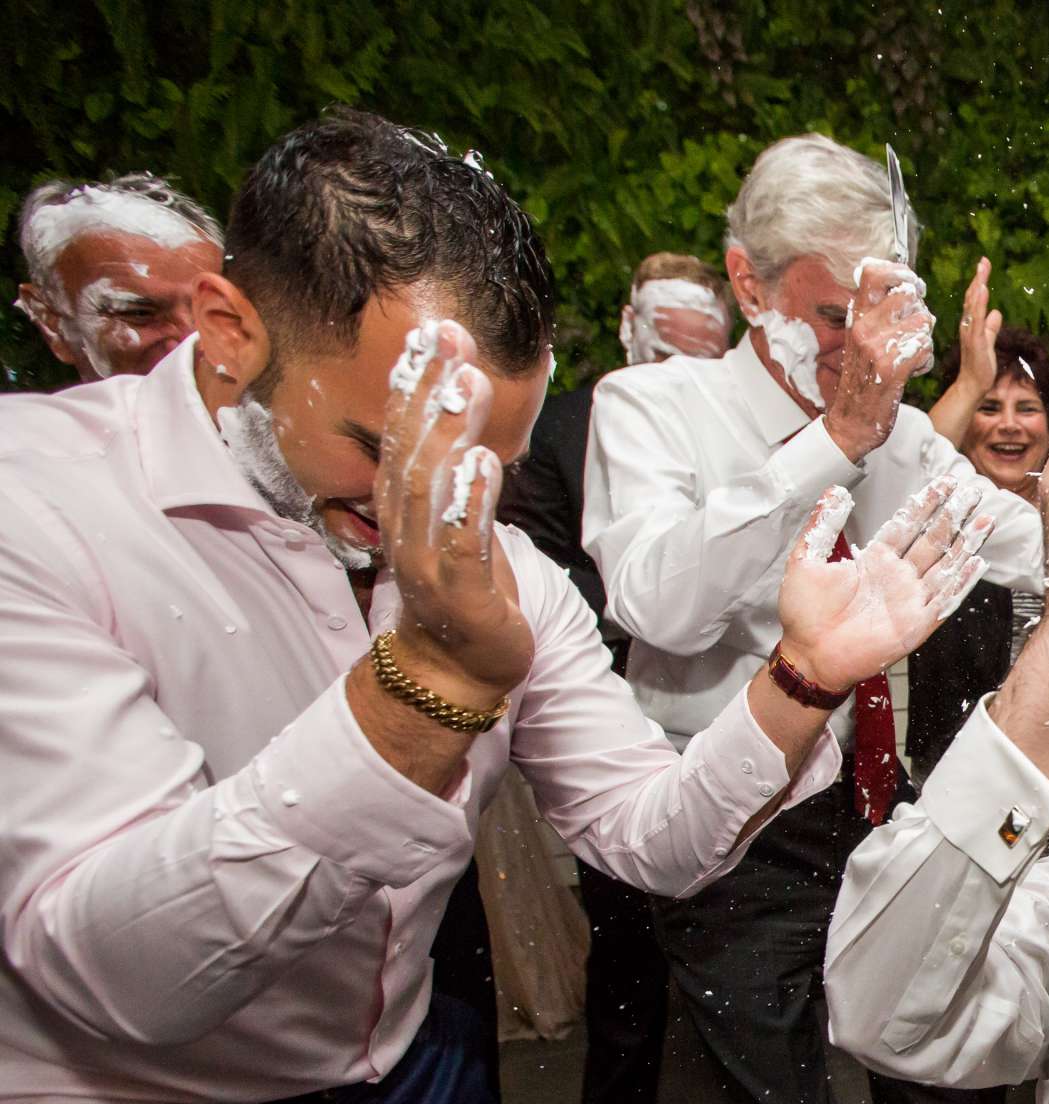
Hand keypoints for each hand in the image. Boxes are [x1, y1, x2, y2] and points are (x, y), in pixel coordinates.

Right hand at [379, 319, 531, 703]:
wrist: (455, 667)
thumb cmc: (461, 586)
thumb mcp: (453, 517)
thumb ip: (450, 466)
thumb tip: (457, 402)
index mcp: (404, 503)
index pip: (403, 431)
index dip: (415, 380)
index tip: (432, 330)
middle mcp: (405, 524)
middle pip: (411, 447)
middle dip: (430, 390)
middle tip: (449, 338)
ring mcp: (427, 558)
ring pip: (432, 486)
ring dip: (450, 432)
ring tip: (468, 384)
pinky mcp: (457, 591)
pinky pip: (461, 539)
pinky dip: (471, 499)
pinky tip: (485, 461)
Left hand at [777, 477, 992, 691]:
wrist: (809, 655)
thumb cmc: (803, 615)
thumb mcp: (806, 559)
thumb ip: (823, 524)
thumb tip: (834, 491)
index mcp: (875, 560)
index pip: (908, 525)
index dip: (927, 504)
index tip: (945, 483)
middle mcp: (897, 577)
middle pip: (933, 541)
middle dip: (954, 516)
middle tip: (973, 492)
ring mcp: (909, 600)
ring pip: (946, 566)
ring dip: (966, 543)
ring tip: (985, 520)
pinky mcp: (916, 624)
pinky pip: (945, 600)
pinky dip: (962, 581)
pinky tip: (977, 561)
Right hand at [822, 260, 934, 462]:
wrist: (852, 422)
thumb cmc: (863, 379)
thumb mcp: (861, 338)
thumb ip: (876, 311)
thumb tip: (899, 282)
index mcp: (856, 317)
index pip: (873, 272)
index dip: (900, 272)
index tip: (913, 285)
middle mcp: (863, 328)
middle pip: (908, 294)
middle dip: (921, 310)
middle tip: (917, 329)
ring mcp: (876, 348)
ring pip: (923, 322)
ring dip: (925, 340)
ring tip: (912, 356)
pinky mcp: (892, 370)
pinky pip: (925, 348)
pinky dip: (926, 360)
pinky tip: (914, 371)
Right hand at [956, 256, 1001, 396]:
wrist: (972, 385)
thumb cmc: (980, 366)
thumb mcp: (988, 342)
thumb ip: (992, 328)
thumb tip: (996, 313)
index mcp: (971, 324)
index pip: (975, 299)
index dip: (979, 282)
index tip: (984, 265)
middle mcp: (968, 325)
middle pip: (972, 297)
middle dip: (978, 278)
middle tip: (983, 261)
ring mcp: (970, 333)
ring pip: (973, 306)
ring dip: (978, 287)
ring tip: (982, 271)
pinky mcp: (975, 341)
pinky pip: (977, 320)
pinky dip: (979, 305)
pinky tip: (983, 292)